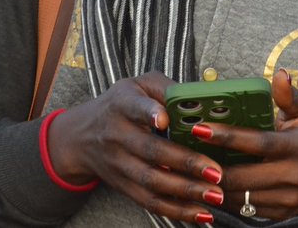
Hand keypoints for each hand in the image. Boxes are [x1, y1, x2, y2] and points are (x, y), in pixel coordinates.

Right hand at [46, 72, 226, 223]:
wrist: (81, 136)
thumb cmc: (122, 104)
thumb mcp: (139, 85)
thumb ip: (166, 88)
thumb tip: (199, 98)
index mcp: (123, 104)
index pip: (135, 107)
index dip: (149, 113)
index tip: (165, 119)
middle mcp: (117, 135)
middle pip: (151, 151)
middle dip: (186, 163)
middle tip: (216, 171)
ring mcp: (119, 164)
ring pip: (152, 181)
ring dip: (185, 191)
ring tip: (214, 194)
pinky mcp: (123, 186)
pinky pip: (149, 201)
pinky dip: (176, 210)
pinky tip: (200, 212)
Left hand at [191, 69, 297, 220]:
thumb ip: (290, 95)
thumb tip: (280, 74)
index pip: (258, 142)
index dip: (227, 136)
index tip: (200, 129)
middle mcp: (295, 174)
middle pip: (242, 175)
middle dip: (210, 168)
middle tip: (188, 155)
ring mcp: (288, 198)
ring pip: (240, 196)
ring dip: (214, 186)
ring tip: (196, 170)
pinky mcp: (281, 213)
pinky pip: (246, 208)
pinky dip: (228, 198)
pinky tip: (216, 185)